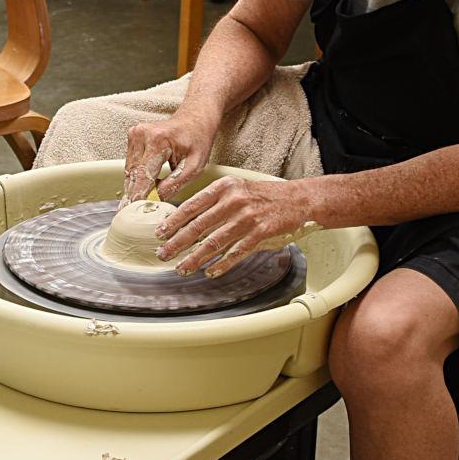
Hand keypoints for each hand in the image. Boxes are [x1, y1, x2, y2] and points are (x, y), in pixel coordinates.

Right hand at [121, 108, 219, 203]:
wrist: (195, 118)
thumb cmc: (198, 140)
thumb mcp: (195, 165)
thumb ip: (176, 183)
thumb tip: (157, 199)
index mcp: (158, 141)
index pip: (144, 175)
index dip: (138, 195)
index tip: (132, 211)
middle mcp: (142, 134)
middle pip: (133, 173)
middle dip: (134, 193)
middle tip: (132, 212)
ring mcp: (135, 133)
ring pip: (129, 169)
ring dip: (134, 185)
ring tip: (139, 201)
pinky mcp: (132, 135)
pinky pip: (130, 162)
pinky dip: (136, 175)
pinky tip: (143, 185)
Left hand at [155, 176, 315, 277]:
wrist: (298, 199)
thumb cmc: (263, 196)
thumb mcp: (236, 189)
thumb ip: (214, 202)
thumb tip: (187, 220)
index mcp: (224, 187)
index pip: (191, 206)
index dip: (173, 221)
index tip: (160, 233)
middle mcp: (233, 201)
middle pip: (198, 226)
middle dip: (177, 242)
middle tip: (163, 254)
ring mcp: (247, 217)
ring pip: (214, 242)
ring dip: (195, 258)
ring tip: (182, 268)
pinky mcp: (261, 233)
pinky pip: (236, 252)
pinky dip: (221, 264)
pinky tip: (210, 271)